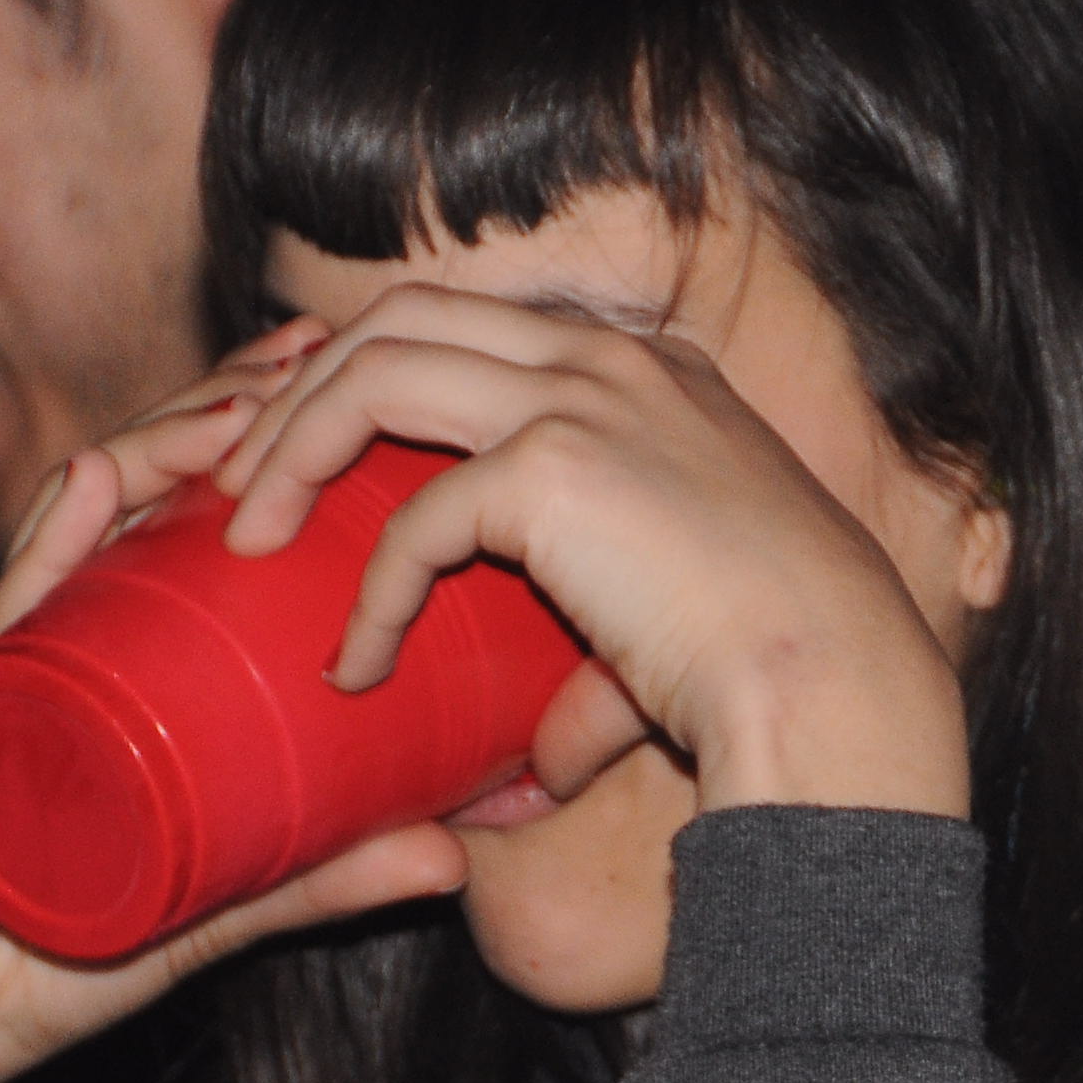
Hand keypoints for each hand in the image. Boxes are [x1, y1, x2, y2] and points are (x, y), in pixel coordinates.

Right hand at [0, 326, 471, 1082]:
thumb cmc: (66, 950)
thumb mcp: (221, 906)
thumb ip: (328, 876)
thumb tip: (459, 855)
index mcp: (141, 658)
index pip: (216, 521)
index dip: (287, 443)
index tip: (368, 388)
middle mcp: (79, 633)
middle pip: (160, 487)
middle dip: (239, 405)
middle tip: (319, 352)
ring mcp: (17, 654)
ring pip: (89, 517)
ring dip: (167, 444)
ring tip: (248, 400)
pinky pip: (4, 603)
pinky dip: (47, 540)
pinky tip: (92, 484)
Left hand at [212, 284, 969, 818]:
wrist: (836, 680)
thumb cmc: (782, 667)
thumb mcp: (677, 617)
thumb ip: (588, 668)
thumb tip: (530, 767)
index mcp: (650, 371)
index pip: (477, 323)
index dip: (376, 375)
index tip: (321, 455)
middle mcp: (614, 360)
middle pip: (401, 314)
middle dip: (302, 387)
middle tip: (246, 484)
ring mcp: (586, 398)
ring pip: (373, 368)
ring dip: (290, 446)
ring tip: (249, 535)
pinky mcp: (555, 467)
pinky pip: (414, 518)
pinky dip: (369, 594)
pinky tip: (356, 665)